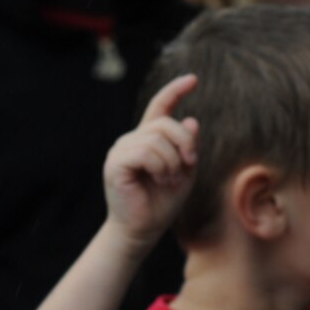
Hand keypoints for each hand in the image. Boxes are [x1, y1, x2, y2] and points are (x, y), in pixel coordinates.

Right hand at [104, 74, 199, 250]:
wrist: (142, 230)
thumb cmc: (162, 204)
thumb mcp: (185, 172)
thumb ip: (189, 147)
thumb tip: (191, 120)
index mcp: (148, 139)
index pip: (160, 107)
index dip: (175, 91)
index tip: (194, 79)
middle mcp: (132, 139)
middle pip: (165, 123)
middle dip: (185, 143)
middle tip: (190, 165)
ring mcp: (121, 149)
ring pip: (157, 139)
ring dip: (173, 162)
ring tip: (170, 179)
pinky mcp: (116, 163)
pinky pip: (145, 153)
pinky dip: (160, 166)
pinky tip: (161, 179)